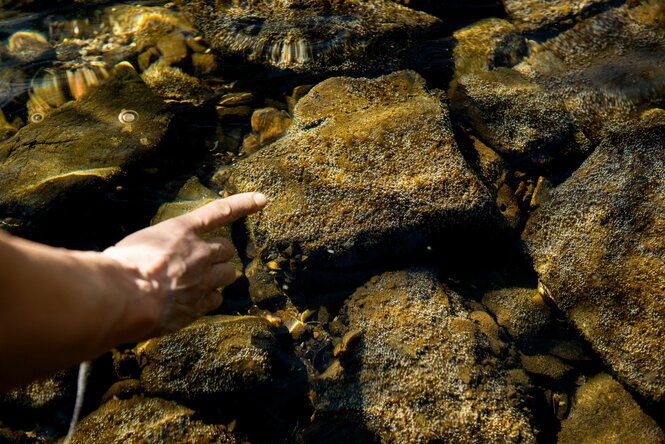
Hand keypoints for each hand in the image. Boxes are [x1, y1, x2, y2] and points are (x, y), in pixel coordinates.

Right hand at [102, 192, 266, 334]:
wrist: (122, 296)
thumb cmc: (120, 266)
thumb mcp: (137, 244)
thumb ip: (156, 247)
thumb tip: (153, 260)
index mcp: (182, 230)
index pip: (220, 211)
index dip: (243, 204)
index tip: (262, 199)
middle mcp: (199, 252)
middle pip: (227, 250)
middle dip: (219, 255)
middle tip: (203, 262)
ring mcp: (203, 279)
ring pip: (228, 275)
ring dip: (219, 277)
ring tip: (199, 282)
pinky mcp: (200, 304)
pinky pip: (215, 300)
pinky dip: (208, 299)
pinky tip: (192, 302)